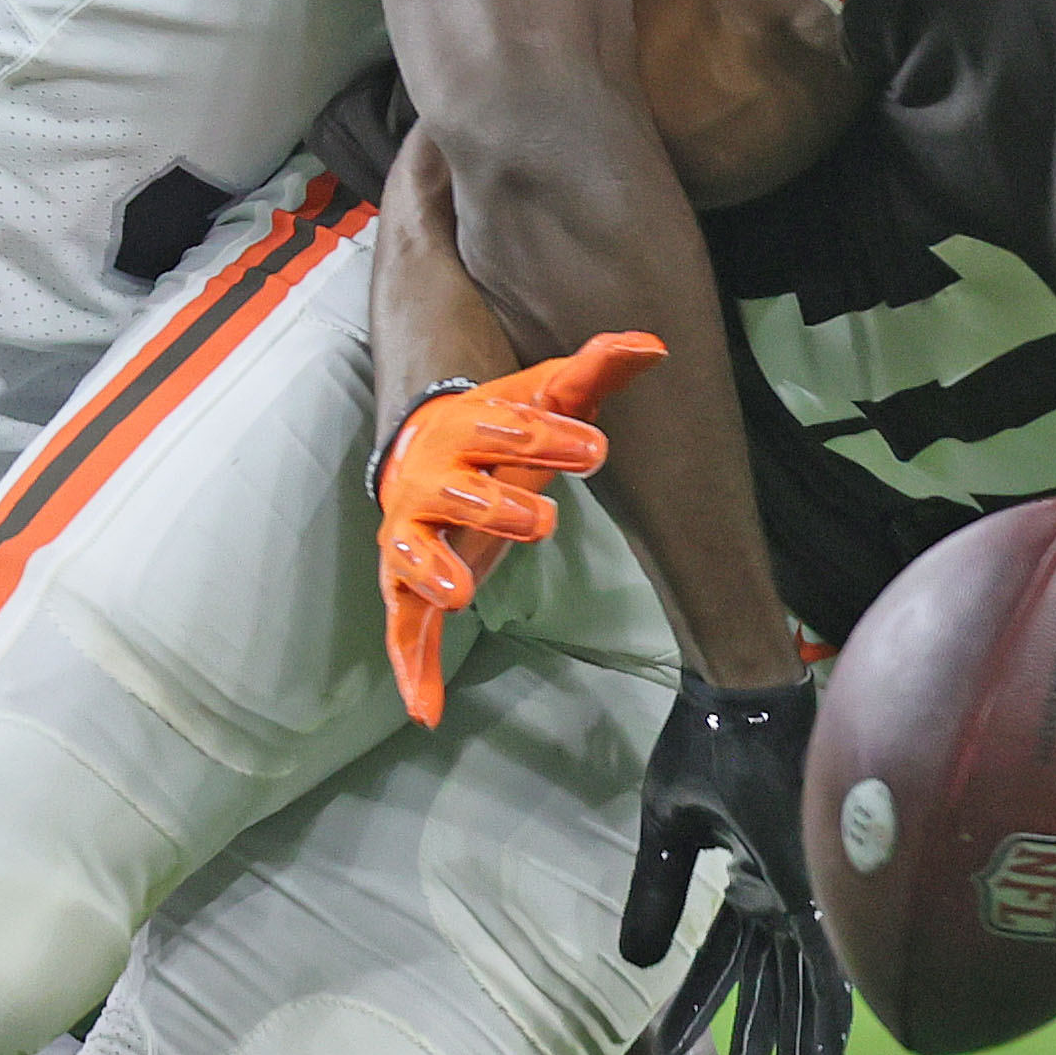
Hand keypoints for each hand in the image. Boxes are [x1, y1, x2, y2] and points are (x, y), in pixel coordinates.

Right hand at [377, 332, 665, 724]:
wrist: (423, 450)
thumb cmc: (500, 430)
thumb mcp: (546, 396)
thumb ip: (595, 371)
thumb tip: (651, 344)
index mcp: (469, 430)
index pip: (503, 429)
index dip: (547, 437)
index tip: (596, 448)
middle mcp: (433, 480)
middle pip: (458, 492)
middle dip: (496, 507)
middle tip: (545, 522)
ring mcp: (416, 532)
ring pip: (417, 551)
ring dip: (435, 572)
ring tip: (460, 596)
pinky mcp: (408, 582)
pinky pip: (404, 626)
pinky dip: (413, 667)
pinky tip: (428, 711)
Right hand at [619, 675, 851, 1054]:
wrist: (741, 690)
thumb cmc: (704, 741)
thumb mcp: (665, 829)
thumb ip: (654, 895)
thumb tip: (634, 964)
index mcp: (742, 881)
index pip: (719, 966)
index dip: (697, 1010)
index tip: (670, 1052)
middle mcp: (777, 894)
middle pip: (768, 993)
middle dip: (764, 1054)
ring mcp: (800, 889)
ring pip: (800, 988)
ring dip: (795, 1049)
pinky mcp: (814, 881)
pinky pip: (827, 956)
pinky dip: (830, 1007)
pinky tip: (833, 1053)